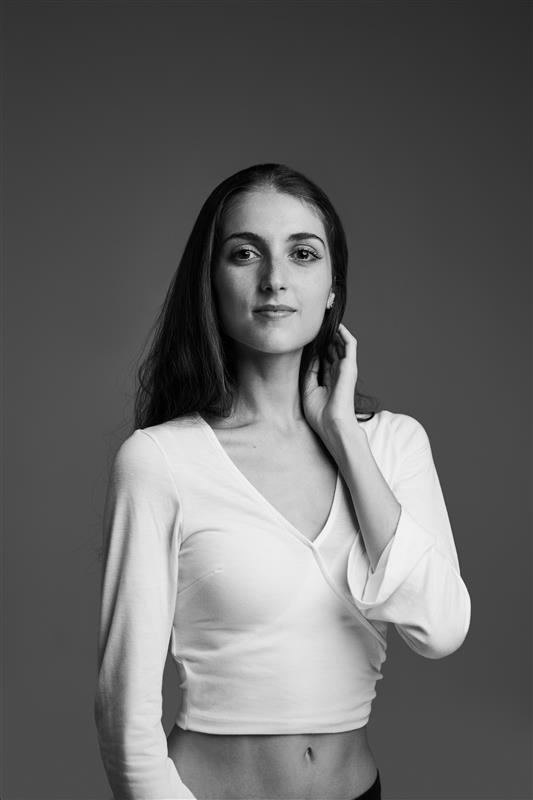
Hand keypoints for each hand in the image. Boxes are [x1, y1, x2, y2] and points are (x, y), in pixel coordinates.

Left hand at [302, 323, 360, 440]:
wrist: (331, 424)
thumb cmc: (320, 414)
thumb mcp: (308, 389)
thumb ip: (310, 372)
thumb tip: (309, 355)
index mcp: (328, 380)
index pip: (323, 358)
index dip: (317, 347)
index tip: (307, 336)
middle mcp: (338, 373)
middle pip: (332, 349)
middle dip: (325, 337)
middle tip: (317, 324)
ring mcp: (345, 369)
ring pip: (341, 345)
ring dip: (334, 333)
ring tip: (326, 320)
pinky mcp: (350, 366)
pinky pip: (350, 345)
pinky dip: (345, 334)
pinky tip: (337, 325)